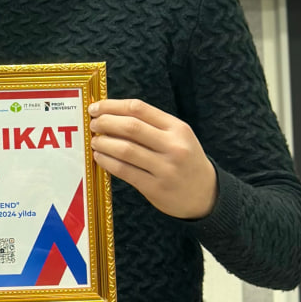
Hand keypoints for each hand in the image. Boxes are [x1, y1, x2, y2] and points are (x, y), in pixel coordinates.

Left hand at [89, 98, 217, 218]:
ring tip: (95, 142)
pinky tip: (100, 158)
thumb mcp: (178, 136)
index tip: (96, 108)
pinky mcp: (156, 188)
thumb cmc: (185, 160)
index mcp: (177, 128)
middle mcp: (173, 146)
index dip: (112, 106)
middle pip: (130, 127)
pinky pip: (125, 171)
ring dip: (103, 143)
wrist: (207, 195)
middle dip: (105, 123)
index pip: (139, 108)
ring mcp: (165, 168)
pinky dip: (107, 162)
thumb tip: (110, 114)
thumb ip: (150, 124)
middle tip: (93, 124)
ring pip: (125, 149)